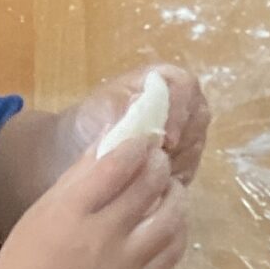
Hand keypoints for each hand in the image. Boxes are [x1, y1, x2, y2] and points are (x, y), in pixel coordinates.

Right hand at [0, 133, 189, 268]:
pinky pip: (172, 254)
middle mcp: (102, 237)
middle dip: (159, 164)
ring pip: (170, 221)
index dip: (136, 146)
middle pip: (148, 188)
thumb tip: (115, 137)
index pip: (116, 168)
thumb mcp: (46, 205)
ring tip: (168, 187)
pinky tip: (171, 219)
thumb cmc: (28, 251)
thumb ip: (82, 172)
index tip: (143, 138)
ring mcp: (123, 265)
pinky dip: (179, 231)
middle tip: (157, 158)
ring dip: (176, 196)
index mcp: (72, 213)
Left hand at [49, 65, 210, 185]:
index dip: (181, 110)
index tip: (167, 138)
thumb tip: (142, 106)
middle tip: (160, 161)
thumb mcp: (103, 108)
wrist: (72, 151)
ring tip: (152, 176)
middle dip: (182, 140)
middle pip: (198, 117)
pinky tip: (155, 187)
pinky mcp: (179, 159)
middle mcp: (178, 103)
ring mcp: (182, 132)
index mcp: (162, 81)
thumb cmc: (89, 121)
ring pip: (196, 145)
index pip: (186, 87)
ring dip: (178, 161)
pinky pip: (189, 168)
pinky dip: (175, 178)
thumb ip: (127, 106)